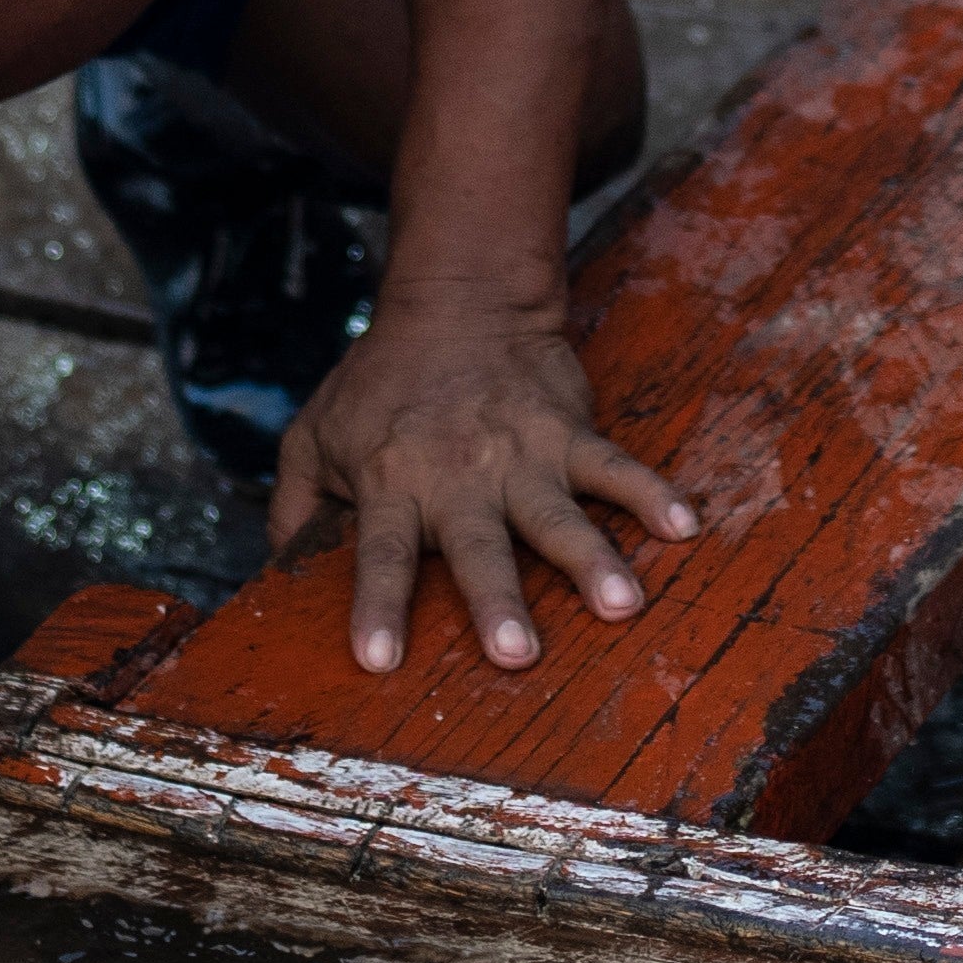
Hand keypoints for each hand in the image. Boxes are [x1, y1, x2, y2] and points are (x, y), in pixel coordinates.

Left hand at [272, 294, 697, 675]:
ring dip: (590, 558)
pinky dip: (651, 493)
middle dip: (496, 597)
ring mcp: (520, 453)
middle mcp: (457, 476)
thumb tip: (279, 577)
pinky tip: (683, 525)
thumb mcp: (313, 436)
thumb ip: (296, 510)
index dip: (377, 606)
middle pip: (476, 544)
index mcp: (392, 484)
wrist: (458, 300)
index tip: (377, 661)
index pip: (379, 554)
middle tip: (515, 653)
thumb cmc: (380, 381)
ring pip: (557, 513)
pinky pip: (614, 465)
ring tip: (621, 604)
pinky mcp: (567, 430)